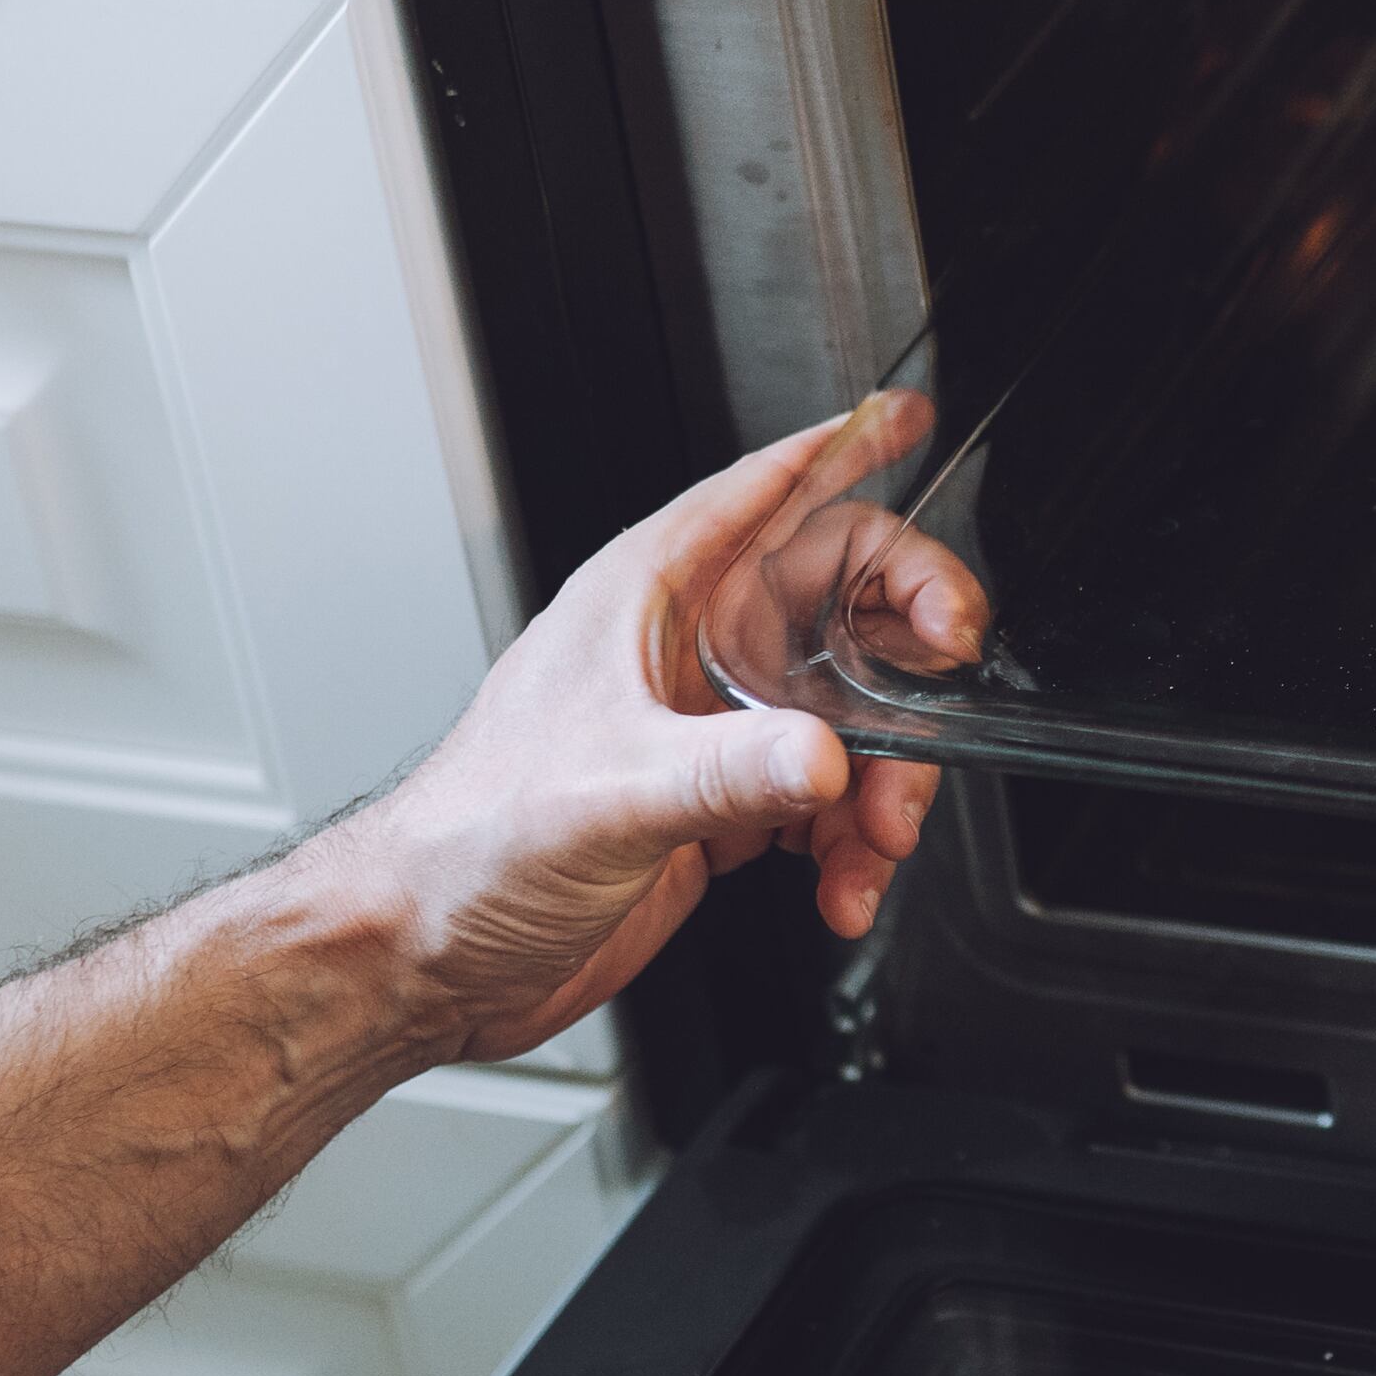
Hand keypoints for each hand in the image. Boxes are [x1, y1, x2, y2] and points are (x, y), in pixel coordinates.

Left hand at [319, 394, 985, 1062]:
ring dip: (888, 782)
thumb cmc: (467, 842)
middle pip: (844, 607)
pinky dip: (854, 845)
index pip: (767, 493)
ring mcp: (710, 728)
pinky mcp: (723, 804)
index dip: (844, 450)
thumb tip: (828, 756)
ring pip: (852, 718)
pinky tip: (843, 885)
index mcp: (651, 599)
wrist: (428, 953)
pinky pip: (828, 801)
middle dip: (910, 651)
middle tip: (948, 683)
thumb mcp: (609, 791)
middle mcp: (689, 652)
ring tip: (875, 842)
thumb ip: (728, 770)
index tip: (906, 422)